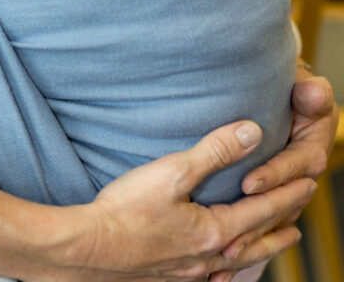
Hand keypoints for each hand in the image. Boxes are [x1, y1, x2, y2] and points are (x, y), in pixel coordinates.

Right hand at [62, 121, 313, 281]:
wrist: (91, 248)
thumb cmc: (127, 209)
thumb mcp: (173, 171)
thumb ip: (214, 151)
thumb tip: (252, 132)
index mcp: (215, 231)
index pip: (261, 210)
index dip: (286, 195)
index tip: (308, 183)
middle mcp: (209, 258)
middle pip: (256, 242)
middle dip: (279, 227)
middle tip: (298, 221)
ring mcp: (190, 273)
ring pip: (237, 264)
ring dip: (258, 250)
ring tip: (269, 243)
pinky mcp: (170, 278)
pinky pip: (212, 278)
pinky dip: (227, 272)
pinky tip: (220, 271)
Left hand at [219, 67, 338, 262]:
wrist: (298, 100)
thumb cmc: (298, 91)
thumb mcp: (308, 91)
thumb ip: (312, 94)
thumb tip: (310, 92)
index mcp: (311, 152)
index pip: (295, 168)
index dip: (273, 175)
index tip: (248, 183)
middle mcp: (300, 179)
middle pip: (280, 206)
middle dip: (256, 223)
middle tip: (229, 238)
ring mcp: (285, 192)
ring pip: (269, 221)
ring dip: (250, 239)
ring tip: (225, 253)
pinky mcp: (269, 199)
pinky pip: (258, 226)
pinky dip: (244, 244)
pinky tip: (221, 265)